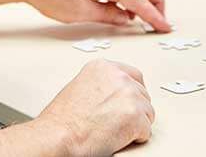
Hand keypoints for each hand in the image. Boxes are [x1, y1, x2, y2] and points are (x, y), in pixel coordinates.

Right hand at [36, 59, 153, 156]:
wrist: (58, 135)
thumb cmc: (62, 119)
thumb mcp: (81, 86)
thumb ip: (102, 85)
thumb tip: (115, 94)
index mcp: (104, 67)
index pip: (134, 75)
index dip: (134, 93)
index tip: (130, 103)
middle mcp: (119, 77)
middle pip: (143, 95)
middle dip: (135, 110)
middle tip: (119, 122)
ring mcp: (129, 95)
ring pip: (148, 113)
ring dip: (136, 124)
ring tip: (114, 131)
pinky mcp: (135, 116)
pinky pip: (146, 131)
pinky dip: (136, 138)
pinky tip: (118, 138)